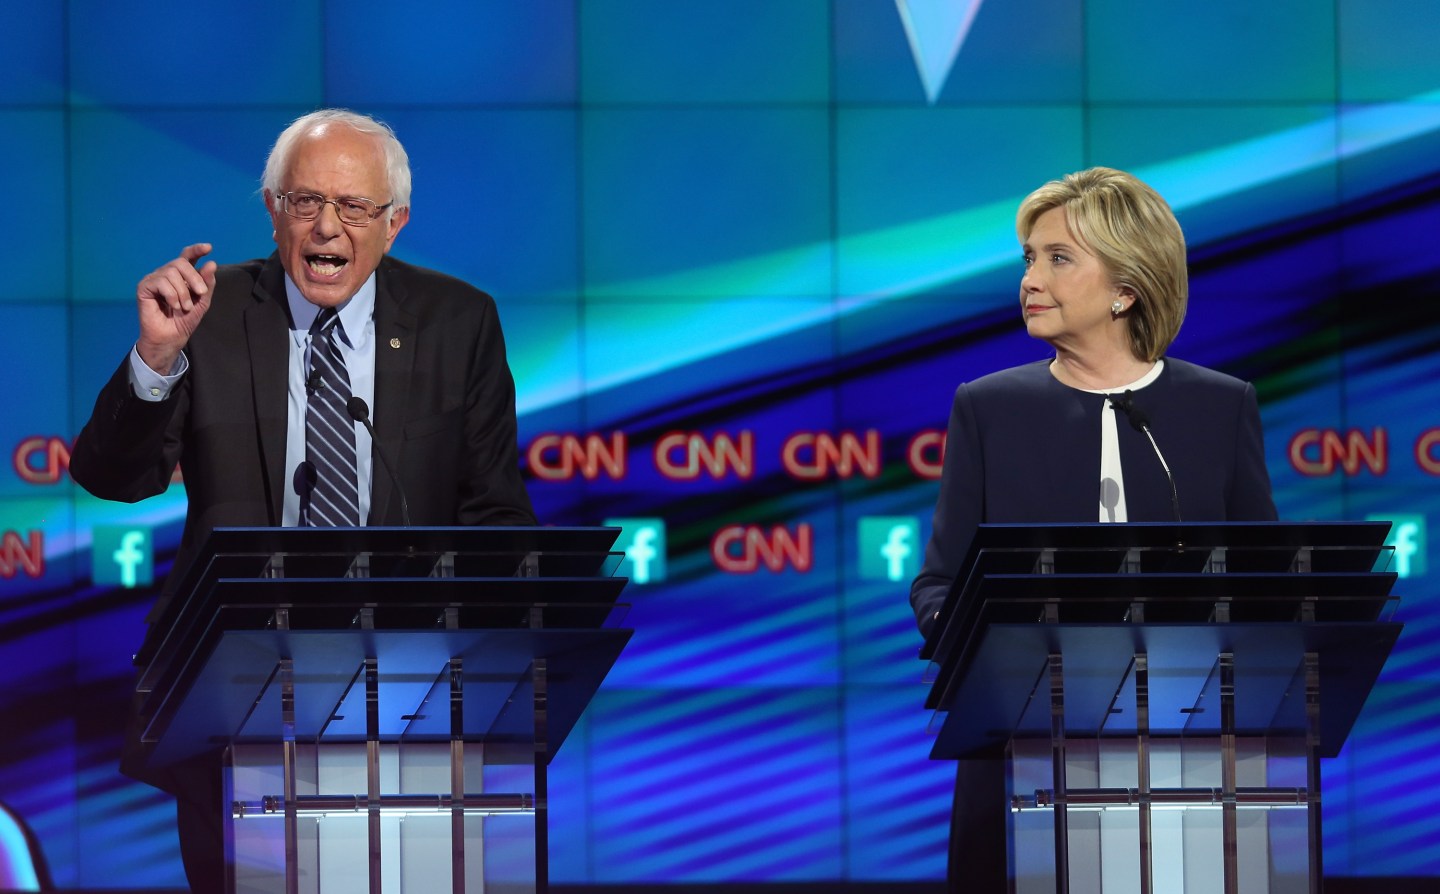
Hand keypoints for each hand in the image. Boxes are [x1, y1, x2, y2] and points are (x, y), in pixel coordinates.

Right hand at [135, 243, 217, 373]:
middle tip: (200, 294)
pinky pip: (161, 282)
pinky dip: (172, 295)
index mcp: (181, 276)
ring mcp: (154, 279)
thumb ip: (207, 284)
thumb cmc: (185, 320)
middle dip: (194, 278)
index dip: (197, 250)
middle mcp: (166, 274)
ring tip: (184, 307)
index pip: (187, 256)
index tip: (208, 248)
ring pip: (171, 272)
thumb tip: (211, 263)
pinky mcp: (144, 287)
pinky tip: (173, 306)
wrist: (171, 337)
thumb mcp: (202, 301)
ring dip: (183, 292)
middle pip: (181, 263)